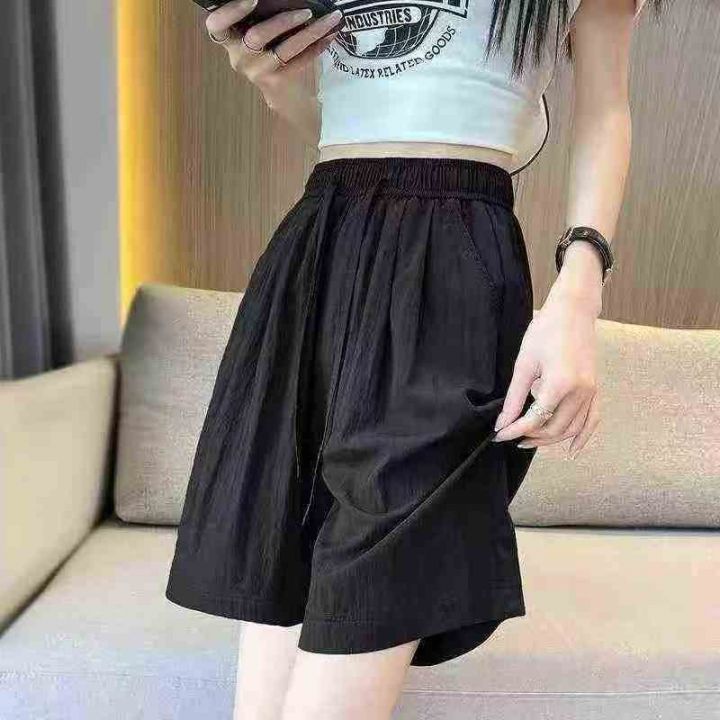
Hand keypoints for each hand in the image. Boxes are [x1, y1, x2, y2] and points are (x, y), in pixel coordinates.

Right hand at [205, 0, 343, 96]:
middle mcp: (239, 57)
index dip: (230, 12)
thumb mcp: (259, 33)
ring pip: (284, 48)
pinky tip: (330, 35)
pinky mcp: (276, 81)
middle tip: (306, 10)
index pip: (215, 26)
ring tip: (328, 19)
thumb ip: (262, 16)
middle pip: (256, 36)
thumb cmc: (268, 52)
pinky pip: (299, 61)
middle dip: (283, 20)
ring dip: (309, 32)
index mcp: (229, 39)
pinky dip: (317, 47)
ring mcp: (257, 71)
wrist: (282, 93)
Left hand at [491, 280, 601, 458]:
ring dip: (551, 438)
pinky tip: (572, 451)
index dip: (515, 430)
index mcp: (560, 384)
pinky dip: (583, 436)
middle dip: (531, 436)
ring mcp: (591, 391)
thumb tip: (503, 423)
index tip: (499, 435)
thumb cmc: (545, 331)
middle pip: (554, 428)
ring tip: (529, 439)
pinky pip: (592, 420)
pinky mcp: (595, 389)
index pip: (535, 420)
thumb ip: (514, 397)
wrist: (573, 310)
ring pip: (572, 428)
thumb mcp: (524, 364)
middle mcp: (580, 392)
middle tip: (511, 435)